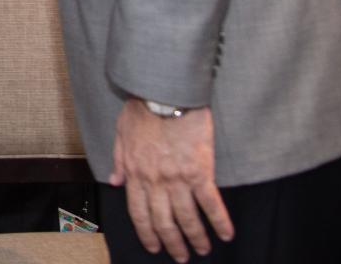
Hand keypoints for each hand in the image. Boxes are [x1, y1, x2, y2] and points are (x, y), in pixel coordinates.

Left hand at [110, 100, 233, 261]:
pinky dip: (219, 221)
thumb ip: (118, 161)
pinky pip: (210, 203)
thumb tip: (114, 182)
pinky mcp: (200, 171)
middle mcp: (155, 181)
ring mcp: (177, 178)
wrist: (164, 93)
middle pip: (163, 221)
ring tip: (203, 250)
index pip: (138, 213)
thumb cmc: (142, 109)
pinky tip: (226, 234)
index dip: (147, 234)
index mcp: (135, 173)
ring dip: (196, 238)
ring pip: (187, 218)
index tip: (154, 247)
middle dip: (172, 243)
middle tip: (182, 257)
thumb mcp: (121, 133)